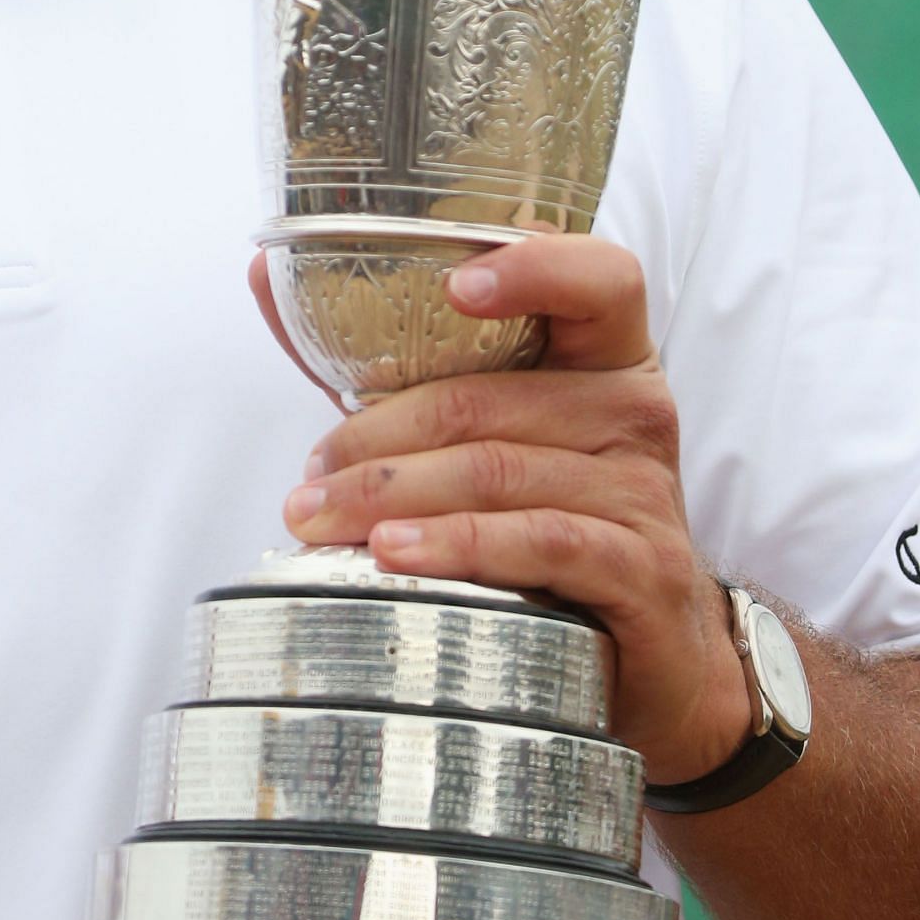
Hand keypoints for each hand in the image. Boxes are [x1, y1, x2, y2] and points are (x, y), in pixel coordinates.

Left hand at [255, 238, 751, 786]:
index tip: (453, 286)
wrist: (650, 651)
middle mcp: (634, 409)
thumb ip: (388, 362)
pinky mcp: (640, 567)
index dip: (533, 268)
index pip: (598, 279)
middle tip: (307, 479)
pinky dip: (458, 545)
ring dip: (392, 495)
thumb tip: (270, 273)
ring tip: (319, 520)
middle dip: (377, 436)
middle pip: (491, 400)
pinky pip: (539, 542)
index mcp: (605, 356)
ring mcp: (644, 489)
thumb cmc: (547, 514)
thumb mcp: (485, 431)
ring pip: (498, 472)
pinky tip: (395, 553)